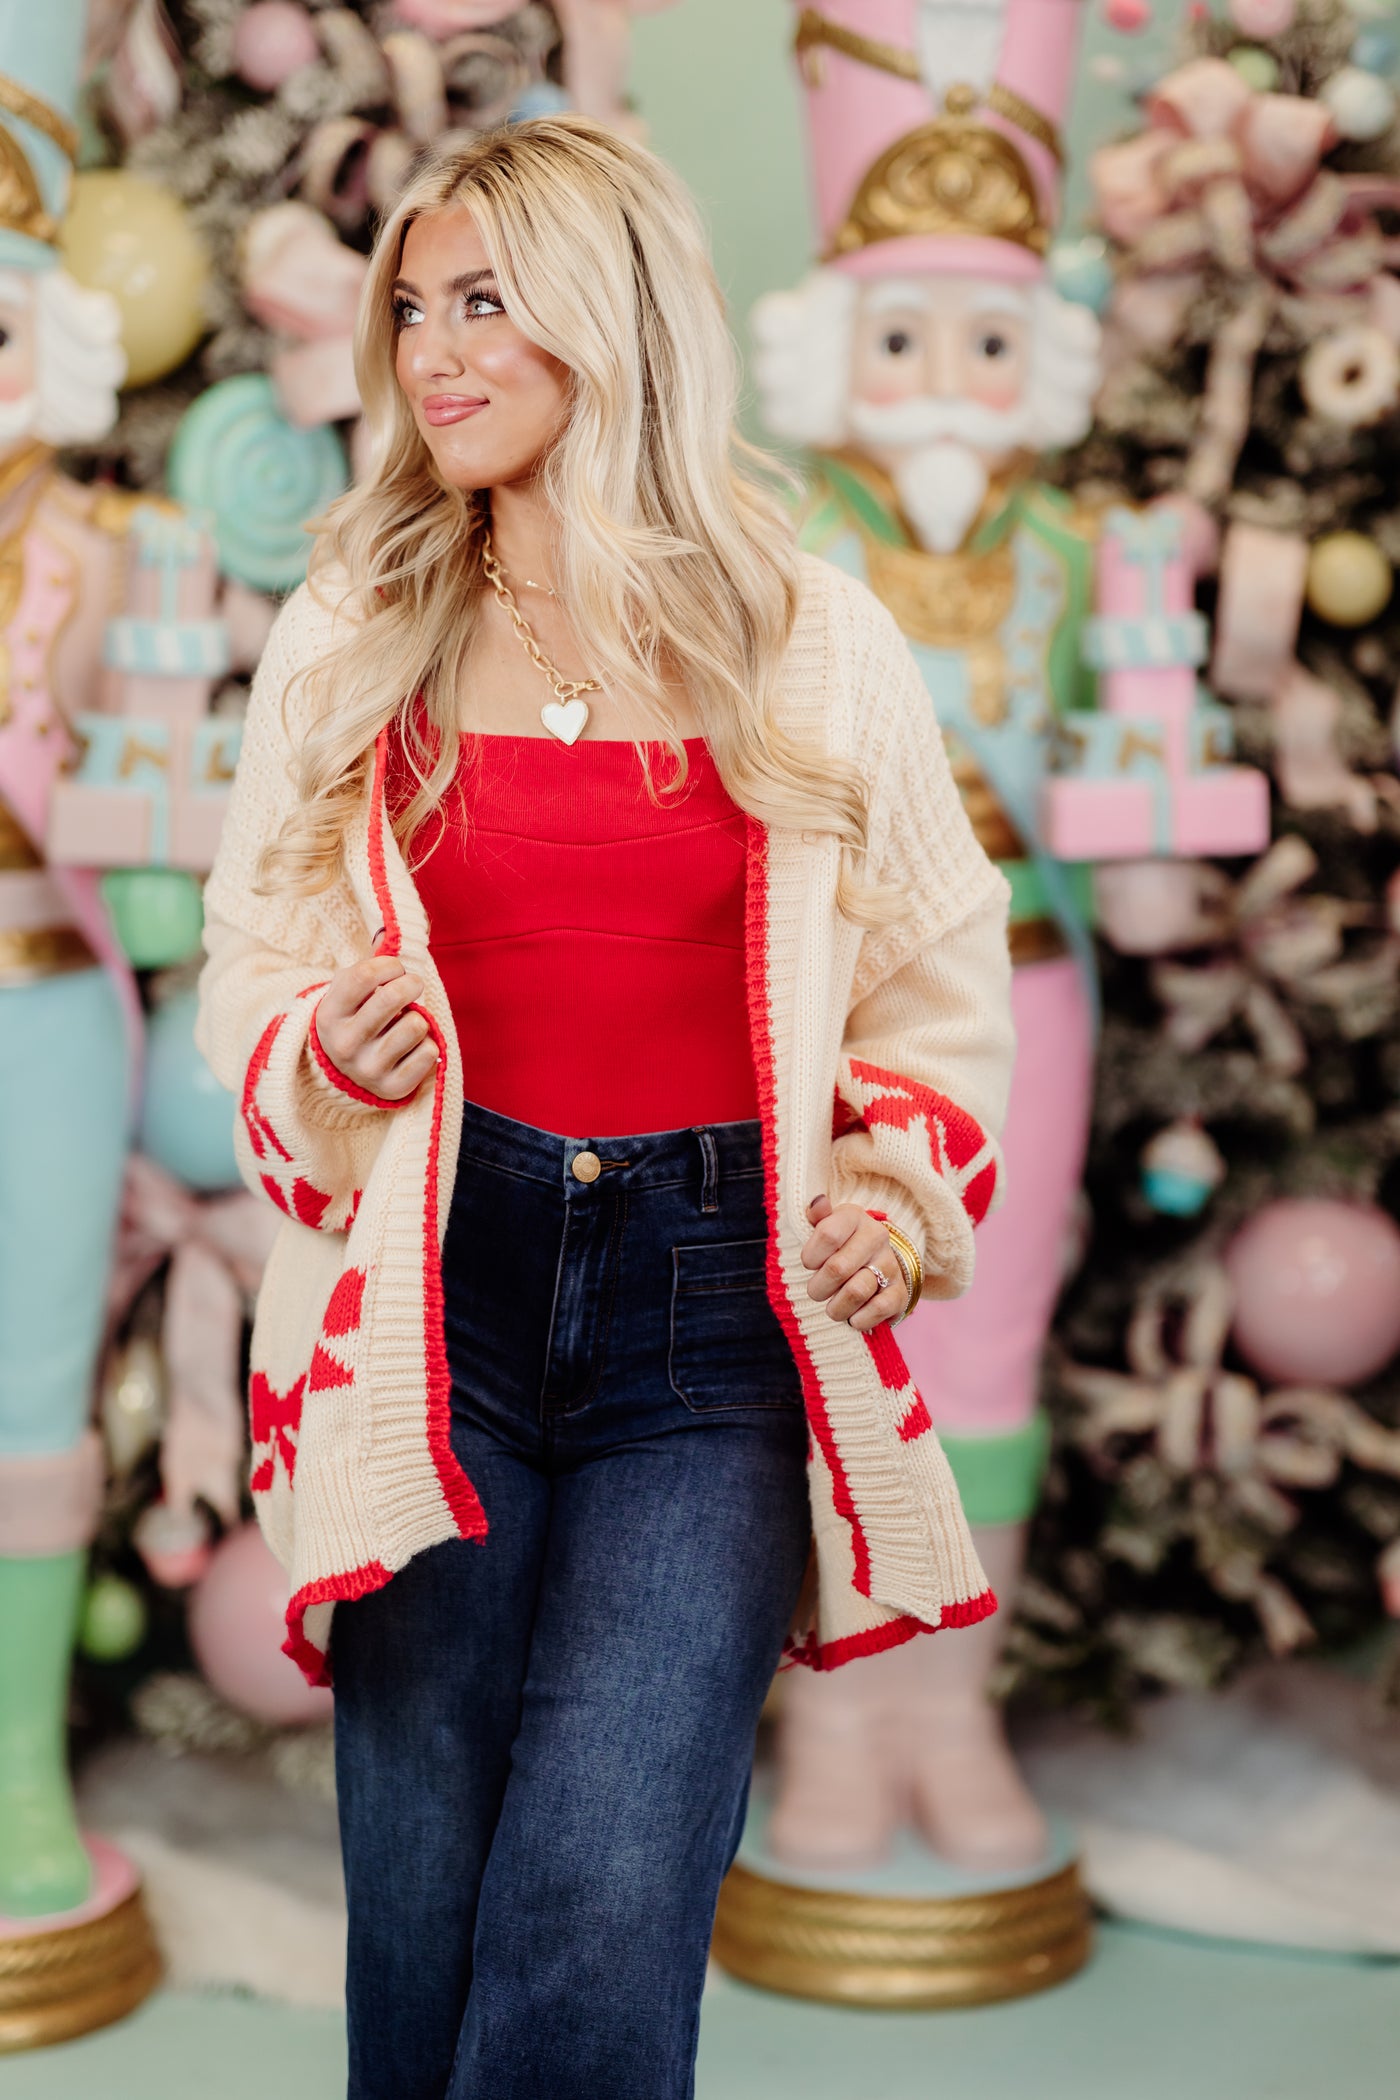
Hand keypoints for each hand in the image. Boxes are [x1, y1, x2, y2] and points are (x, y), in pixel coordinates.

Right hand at [314, 956, 437, 1102]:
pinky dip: (428, 1044)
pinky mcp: (392, 1088)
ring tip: (408, 1021)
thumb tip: (389, 930)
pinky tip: (413, 1047)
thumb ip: (369, 964)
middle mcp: (345, 1044)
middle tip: (413, 984)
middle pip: (392, 997)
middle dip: (411, 983)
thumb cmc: (355, 1020)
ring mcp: (368, 1069)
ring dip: (418, 1017)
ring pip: (415, 1025)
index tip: (395, 969)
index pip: (364, 976)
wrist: (346, 1075)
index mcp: (330, 1015)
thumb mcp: (349, 993)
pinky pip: (429, 1052)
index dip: (388, 965)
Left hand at [801, 1195, 907, 1330]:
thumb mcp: (824, 1226)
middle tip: (816, 1292)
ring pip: (856, 1292)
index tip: (809, 1264)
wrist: (874, 1262)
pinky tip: (852, 1317)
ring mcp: (890, 1265)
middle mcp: (876, 1237)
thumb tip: (817, 1202)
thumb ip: (817, 1216)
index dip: (810, 1256)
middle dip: (818, 1287)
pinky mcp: (900, 1292)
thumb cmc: (839, 1245)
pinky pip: (878, 1309)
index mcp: (854, 1217)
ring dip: (836, 1308)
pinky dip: (859, 1319)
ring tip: (832, 1307)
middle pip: (838, 1268)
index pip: (827, 1235)